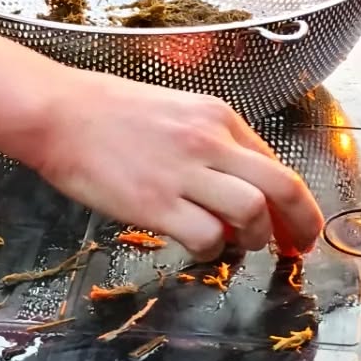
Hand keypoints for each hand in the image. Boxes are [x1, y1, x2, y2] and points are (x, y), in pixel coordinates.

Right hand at [31, 70, 323, 258]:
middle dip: (300, 224)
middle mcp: (208, 140)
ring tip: (238, 246)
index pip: (275, 162)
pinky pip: (206, 237)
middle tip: (298, 250)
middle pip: (281, 187)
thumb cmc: (110, 110)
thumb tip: (239, 184)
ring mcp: (183, 173)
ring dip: (254, 239)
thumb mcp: (175, 110)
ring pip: (250, 212)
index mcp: (216, 116)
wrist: (60, 113)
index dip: (295, 201)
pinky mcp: (155, 204)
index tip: (296, 225)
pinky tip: (198, 246)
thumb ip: (211, 142)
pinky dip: (212, 250)